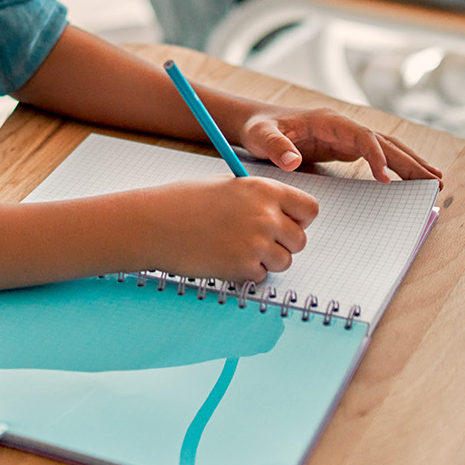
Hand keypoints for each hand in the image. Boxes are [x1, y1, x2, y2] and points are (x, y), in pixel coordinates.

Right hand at [135, 177, 317, 282]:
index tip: (288, 223)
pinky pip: (261, 276)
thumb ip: (259, 200)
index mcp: (264, 190)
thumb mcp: (228, 187)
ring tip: (236, 249)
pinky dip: (246, 273)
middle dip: (282, 244)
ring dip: (265, 260)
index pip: (309, 209)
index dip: (300, 219)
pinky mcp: (244, 268)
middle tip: (257, 241)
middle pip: (300, 240)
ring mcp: (256, 244)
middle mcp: (266, 216)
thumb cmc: (185, 202)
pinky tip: (224, 258)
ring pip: (284, 261)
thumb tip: (283, 217)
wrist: (155, 224)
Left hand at [237, 106, 442, 182]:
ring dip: (411, 163)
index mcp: (329, 121)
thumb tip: (292, 160)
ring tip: (436, 181)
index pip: (363, 138)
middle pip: (384, 142)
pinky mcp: (346, 148)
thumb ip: (275, 146)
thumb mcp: (261, 136)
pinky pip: (378, 157)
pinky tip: (411, 180)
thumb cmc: (259, 128)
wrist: (256, 123)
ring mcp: (347, 136)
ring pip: (387, 148)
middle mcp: (344, 126)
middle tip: (434, 181)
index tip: (388, 179)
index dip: (377, 157)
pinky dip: (396, 167)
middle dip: (409, 161)